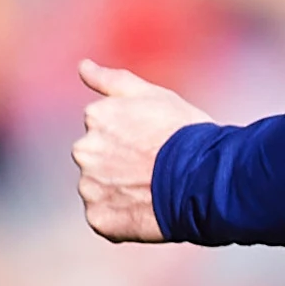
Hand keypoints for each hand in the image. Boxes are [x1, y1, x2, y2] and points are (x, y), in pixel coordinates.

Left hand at [74, 59, 216, 242]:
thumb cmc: (183, 133)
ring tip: (153, 193)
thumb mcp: (152, 95)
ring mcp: (89, 187)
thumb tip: (82, 66)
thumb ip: (112, 80)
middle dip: (119, 165)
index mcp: (95, 116)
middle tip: (153, 170)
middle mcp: (84, 150)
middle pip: (98, 160)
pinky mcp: (98, 218)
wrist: (201, 178)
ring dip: (119, 192)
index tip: (154, 144)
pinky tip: (146, 212)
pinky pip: (105, 219)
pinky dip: (122, 219)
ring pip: (100, 190)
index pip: (104, 129)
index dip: (132, 138)